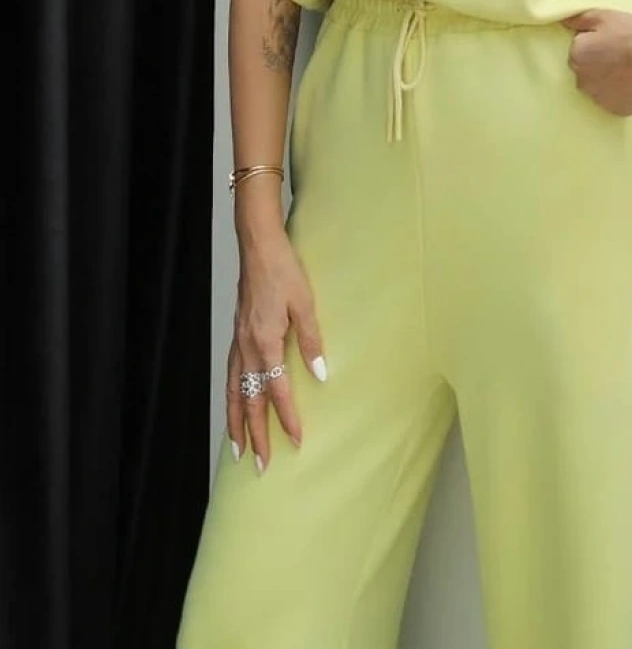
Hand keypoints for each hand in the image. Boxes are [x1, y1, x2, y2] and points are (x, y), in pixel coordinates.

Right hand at [226, 231, 326, 474]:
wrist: (258, 247)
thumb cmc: (284, 270)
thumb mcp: (305, 303)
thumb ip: (311, 341)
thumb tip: (320, 374)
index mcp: (266, 342)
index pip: (277, 391)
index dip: (287, 418)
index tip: (296, 441)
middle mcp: (248, 348)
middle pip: (249, 401)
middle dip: (256, 435)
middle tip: (261, 466)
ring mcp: (239, 342)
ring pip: (233, 392)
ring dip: (236, 423)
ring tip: (238, 450)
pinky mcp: (237, 334)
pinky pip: (230, 375)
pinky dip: (230, 397)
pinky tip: (233, 406)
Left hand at [561, 8, 631, 115]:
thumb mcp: (605, 16)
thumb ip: (577, 20)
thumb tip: (561, 23)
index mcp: (576, 57)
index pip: (576, 50)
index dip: (593, 43)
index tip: (609, 40)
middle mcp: (582, 82)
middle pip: (583, 70)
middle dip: (595, 62)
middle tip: (618, 53)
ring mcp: (599, 100)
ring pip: (596, 87)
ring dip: (604, 79)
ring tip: (627, 68)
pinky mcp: (616, 110)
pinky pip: (611, 100)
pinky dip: (618, 92)